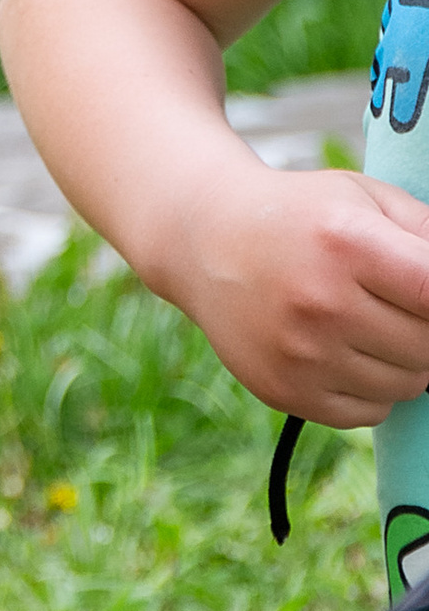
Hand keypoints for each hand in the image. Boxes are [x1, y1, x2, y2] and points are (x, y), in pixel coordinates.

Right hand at [164, 162, 428, 426]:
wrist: (205, 242)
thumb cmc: (303, 215)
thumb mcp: (366, 198)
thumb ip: (428, 234)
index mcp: (345, 242)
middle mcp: (320, 302)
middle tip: (407, 307)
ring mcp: (300, 353)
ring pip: (408, 384)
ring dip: (409, 361)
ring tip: (376, 325)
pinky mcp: (284, 390)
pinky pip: (371, 412)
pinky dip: (376, 389)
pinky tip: (348, 350)